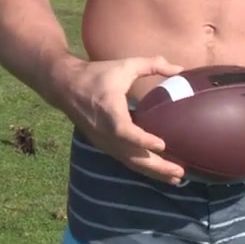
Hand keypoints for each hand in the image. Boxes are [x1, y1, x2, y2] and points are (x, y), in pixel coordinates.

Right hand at [58, 56, 186, 185]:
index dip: (142, 140)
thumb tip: (179, 68)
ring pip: (129, 162)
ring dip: (153, 172)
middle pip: (131, 156)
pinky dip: (142, 168)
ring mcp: (103, 141)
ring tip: (177, 179)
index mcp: (109, 112)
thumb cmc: (96, 74)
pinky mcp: (104, 145)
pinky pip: (125, 160)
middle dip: (156, 167)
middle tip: (181, 173)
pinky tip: (159, 173)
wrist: (64, 86)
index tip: (162, 145)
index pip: (125, 131)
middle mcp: (105, 131)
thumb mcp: (125, 66)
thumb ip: (152, 65)